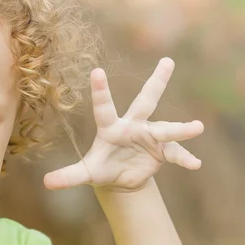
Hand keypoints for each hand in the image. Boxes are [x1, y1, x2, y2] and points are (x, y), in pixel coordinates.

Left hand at [43, 58, 203, 191]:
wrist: (121, 178)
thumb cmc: (101, 168)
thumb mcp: (86, 173)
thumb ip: (69, 176)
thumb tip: (47, 183)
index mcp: (110, 127)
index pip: (103, 107)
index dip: (100, 90)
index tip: (96, 70)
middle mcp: (132, 126)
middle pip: (145, 101)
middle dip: (156, 82)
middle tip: (167, 62)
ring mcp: (149, 136)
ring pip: (166, 127)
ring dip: (181, 129)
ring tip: (197, 127)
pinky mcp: (162, 150)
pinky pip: (175, 153)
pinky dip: (185, 158)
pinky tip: (195, 164)